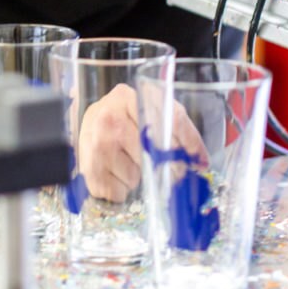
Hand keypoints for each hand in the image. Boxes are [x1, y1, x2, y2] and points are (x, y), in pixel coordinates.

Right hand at [78, 83, 207, 202]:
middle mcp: (108, 117)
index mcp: (126, 97)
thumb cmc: (124, 119)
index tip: (200, 162)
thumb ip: (175, 126)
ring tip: (129, 164)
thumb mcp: (148, 110)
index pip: (167, 118)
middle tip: (167, 171)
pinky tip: (117, 175)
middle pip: (150, 152)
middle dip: (164, 167)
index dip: (189, 143)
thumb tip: (200, 161)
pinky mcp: (87, 169)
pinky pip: (118, 192)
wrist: (89, 126)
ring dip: (138, 178)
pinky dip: (122, 190)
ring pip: (134, 176)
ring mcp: (94, 143)